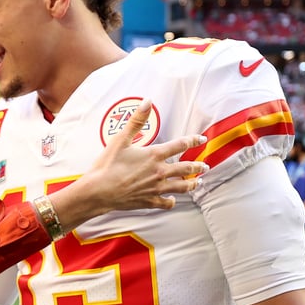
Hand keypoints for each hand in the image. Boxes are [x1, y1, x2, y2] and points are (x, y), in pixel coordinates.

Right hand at [81, 100, 206, 212]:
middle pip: (186, 168)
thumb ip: (137, 120)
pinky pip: (166, 203)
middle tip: (205, 166)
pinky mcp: (148, 201)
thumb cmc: (107, 165)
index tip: (201, 139)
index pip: (180, 145)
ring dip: (191, 184)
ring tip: (198, 182)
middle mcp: (159, 172)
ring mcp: (155, 188)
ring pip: (181, 186)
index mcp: (154, 155)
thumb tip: (147, 102)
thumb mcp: (121, 139)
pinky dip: (171, 201)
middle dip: (198, 166)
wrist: (98, 191)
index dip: (193, 140)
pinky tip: (172, 200)